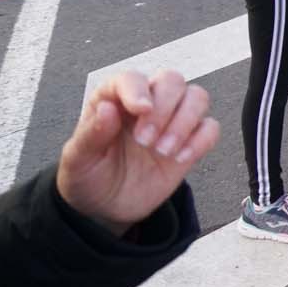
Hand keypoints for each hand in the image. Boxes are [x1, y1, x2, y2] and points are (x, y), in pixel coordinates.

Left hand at [56, 69, 219, 235]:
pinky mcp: (190, 142)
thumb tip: (107, 108)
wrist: (106, 208)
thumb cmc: (88, 176)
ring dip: (185, 122)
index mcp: (114, 100)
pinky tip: (179, 158)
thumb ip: (90, 134)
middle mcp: (147, 104)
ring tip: (163, 151)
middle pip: (172, 81)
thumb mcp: (77, 160)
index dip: (138, 89)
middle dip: (164, 108)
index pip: (132, 78)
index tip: (141, 109)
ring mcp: (171, 121)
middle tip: (145, 141)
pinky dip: (200, 141)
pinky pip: (210, 128)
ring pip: (197, 97)